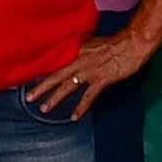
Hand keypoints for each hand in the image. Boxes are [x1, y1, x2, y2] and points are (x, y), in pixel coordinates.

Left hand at [27, 23, 160, 119]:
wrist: (132, 44)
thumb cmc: (115, 43)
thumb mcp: (92, 44)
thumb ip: (79, 51)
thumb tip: (70, 56)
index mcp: (76, 51)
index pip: (55, 63)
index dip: (42, 71)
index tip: (28, 78)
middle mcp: (79, 61)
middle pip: (56, 76)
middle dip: (41, 87)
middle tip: (28, 97)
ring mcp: (90, 71)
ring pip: (68, 87)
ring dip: (55, 99)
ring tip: (44, 109)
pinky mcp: (101, 80)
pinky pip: (88, 96)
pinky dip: (81, 107)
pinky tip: (74, 117)